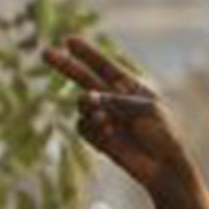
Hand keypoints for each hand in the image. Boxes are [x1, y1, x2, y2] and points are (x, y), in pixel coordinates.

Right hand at [44, 36, 208, 208]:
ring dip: (89, 109)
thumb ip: (118, 101)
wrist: (164, 168)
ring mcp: (105, 118)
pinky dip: (92, 129)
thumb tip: (90, 97)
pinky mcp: (99, 138)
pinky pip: (83, 128)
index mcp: (129, 88)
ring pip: (81, 105)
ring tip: (107, 122)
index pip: (104, 66)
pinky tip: (108, 135)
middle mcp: (114, 100)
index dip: (87, 53)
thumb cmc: (164, 135)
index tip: (69, 40)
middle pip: (83, 78)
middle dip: (65, 65)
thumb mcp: (147, 110)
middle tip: (44, 53)